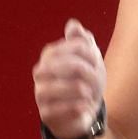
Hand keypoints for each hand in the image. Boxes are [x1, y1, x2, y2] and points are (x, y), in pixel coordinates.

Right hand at [32, 19, 106, 138]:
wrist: (85, 111)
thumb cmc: (85, 81)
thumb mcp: (90, 60)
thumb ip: (82, 41)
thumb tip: (72, 24)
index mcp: (50, 57)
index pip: (65, 48)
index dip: (85, 53)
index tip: (96, 60)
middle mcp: (41, 74)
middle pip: (58, 66)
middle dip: (83, 71)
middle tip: (96, 78)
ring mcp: (40, 94)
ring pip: (51, 88)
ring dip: (77, 90)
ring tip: (89, 93)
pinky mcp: (45, 114)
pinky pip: (55, 109)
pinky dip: (73, 107)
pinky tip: (86, 105)